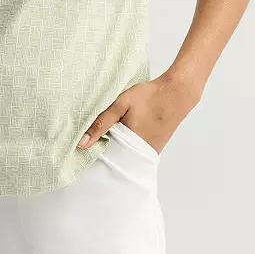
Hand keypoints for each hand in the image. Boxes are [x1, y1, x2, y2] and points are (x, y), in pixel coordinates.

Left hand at [76, 68, 203, 153]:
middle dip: (101, 153)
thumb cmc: (149, 96)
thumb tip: (81, 144)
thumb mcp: (121, 104)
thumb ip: (101, 123)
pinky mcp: (153, 149)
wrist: (177, 94)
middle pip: (113, 160)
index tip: (77, 150)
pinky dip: (124, 145)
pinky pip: (133, 152)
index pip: (103, 158)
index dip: (91, 153)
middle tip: (87, 144)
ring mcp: (148, 153)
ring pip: (123, 155)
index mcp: (128, 145)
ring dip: (113, 149)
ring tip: (102, 138)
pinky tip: (119, 134)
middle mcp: (139, 154)